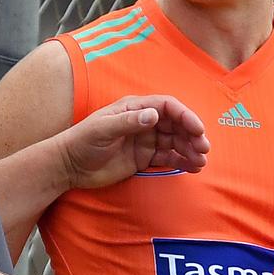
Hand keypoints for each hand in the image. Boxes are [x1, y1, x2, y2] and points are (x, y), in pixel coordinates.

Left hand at [56, 95, 208, 190]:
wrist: (70, 166)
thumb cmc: (82, 141)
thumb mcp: (103, 129)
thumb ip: (128, 122)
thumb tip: (154, 115)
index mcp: (135, 107)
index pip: (167, 106)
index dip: (185, 116)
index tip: (198, 129)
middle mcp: (143, 121)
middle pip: (176, 124)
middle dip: (192, 134)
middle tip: (203, 149)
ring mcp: (145, 140)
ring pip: (175, 142)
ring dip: (190, 149)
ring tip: (200, 162)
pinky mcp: (144, 158)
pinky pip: (168, 158)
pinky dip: (181, 161)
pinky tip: (192, 167)